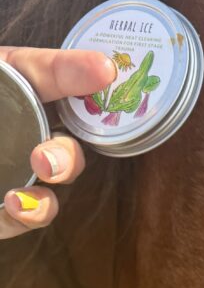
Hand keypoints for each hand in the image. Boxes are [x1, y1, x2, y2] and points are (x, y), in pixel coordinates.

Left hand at [0, 47, 115, 238]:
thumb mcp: (4, 68)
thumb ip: (50, 70)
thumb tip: (107, 66)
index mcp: (22, 98)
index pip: (68, 96)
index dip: (90, 89)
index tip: (109, 74)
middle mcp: (21, 140)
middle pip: (65, 156)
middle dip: (66, 162)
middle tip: (46, 163)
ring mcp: (10, 177)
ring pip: (46, 199)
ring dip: (45, 204)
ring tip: (20, 198)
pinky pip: (18, 221)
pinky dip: (23, 217)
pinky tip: (14, 205)